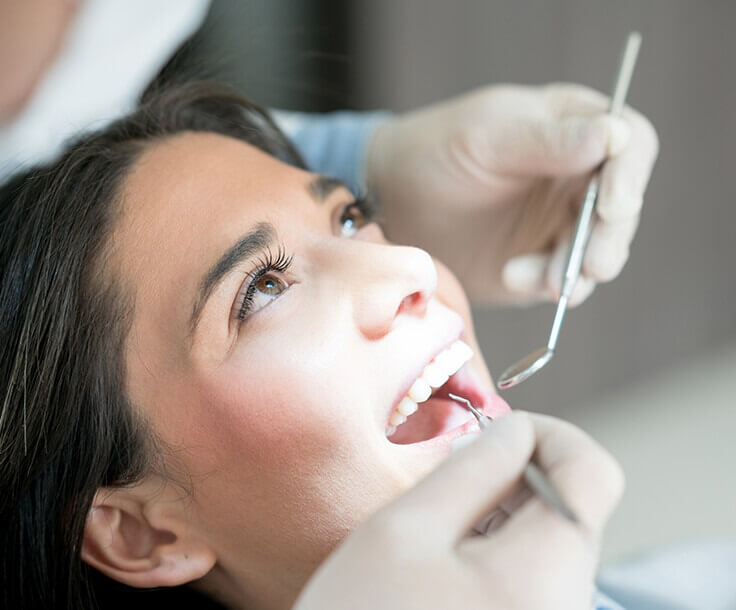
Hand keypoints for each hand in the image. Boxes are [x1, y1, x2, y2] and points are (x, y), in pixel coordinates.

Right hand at [293, 412, 623, 609]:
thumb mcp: (402, 533)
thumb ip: (470, 470)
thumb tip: (512, 430)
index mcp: (543, 577)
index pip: (593, 471)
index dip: (548, 434)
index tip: (497, 433)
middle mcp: (567, 608)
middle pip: (570, 507)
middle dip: (515, 476)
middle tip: (450, 480)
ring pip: (549, 541)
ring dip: (501, 514)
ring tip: (438, 531)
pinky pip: (534, 577)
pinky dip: (497, 552)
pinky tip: (445, 565)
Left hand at [366, 83, 658, 305]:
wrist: (391, 204)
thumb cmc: (433, 152)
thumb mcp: (486, 138)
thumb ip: (549, 140)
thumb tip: (615, 135)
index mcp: (572, 128)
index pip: (629, 144)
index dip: (630, 176)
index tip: (611, 207)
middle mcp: (576, 177)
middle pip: (622, 208)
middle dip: (609, 239)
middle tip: (590, 267)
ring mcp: (560, 223)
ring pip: (599, 250)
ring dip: (577, 270)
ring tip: (536, 279)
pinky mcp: (540, 262)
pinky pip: (564, 280)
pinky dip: (547, 285)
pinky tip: (512, 276)